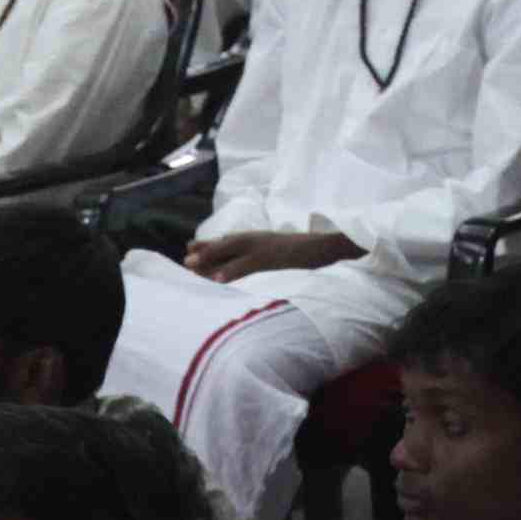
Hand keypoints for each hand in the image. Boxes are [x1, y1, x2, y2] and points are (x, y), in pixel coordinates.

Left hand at [184, 228, 359, 281]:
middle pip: (229, 243)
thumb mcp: (287, 255)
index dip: (211, 245)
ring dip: (213, 257)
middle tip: (185, 259)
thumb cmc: (314, 254)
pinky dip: (234, 271)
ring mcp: (270, 247)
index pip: (233, 241)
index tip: (190, 248)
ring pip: (235, 250)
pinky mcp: (278, 258)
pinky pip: (252, 265)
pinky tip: (219, 279)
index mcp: (265, 240)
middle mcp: (263, 240)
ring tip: (192, 266)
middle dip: (207, 250)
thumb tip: (253, 269)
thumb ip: (268, 259)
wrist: (336, 248)